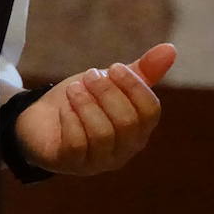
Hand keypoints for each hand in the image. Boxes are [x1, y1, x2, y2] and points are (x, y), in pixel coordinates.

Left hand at [13, 42, 175, 175]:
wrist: (41, 119)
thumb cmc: (83, 102)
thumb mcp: (110, 82)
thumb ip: (141, 71)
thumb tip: (171, 49)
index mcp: (139, 130)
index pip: (151, 111)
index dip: (134, 85)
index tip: (113, 67)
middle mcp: (123, 150)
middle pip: (127, 122)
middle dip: (106, 92)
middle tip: (89, 75)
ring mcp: (98, 161)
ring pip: (102, 134)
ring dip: (86, 103)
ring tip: (74, 88)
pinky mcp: (71, 163)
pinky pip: (77, 143)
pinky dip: (70, 118)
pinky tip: (65, 106)